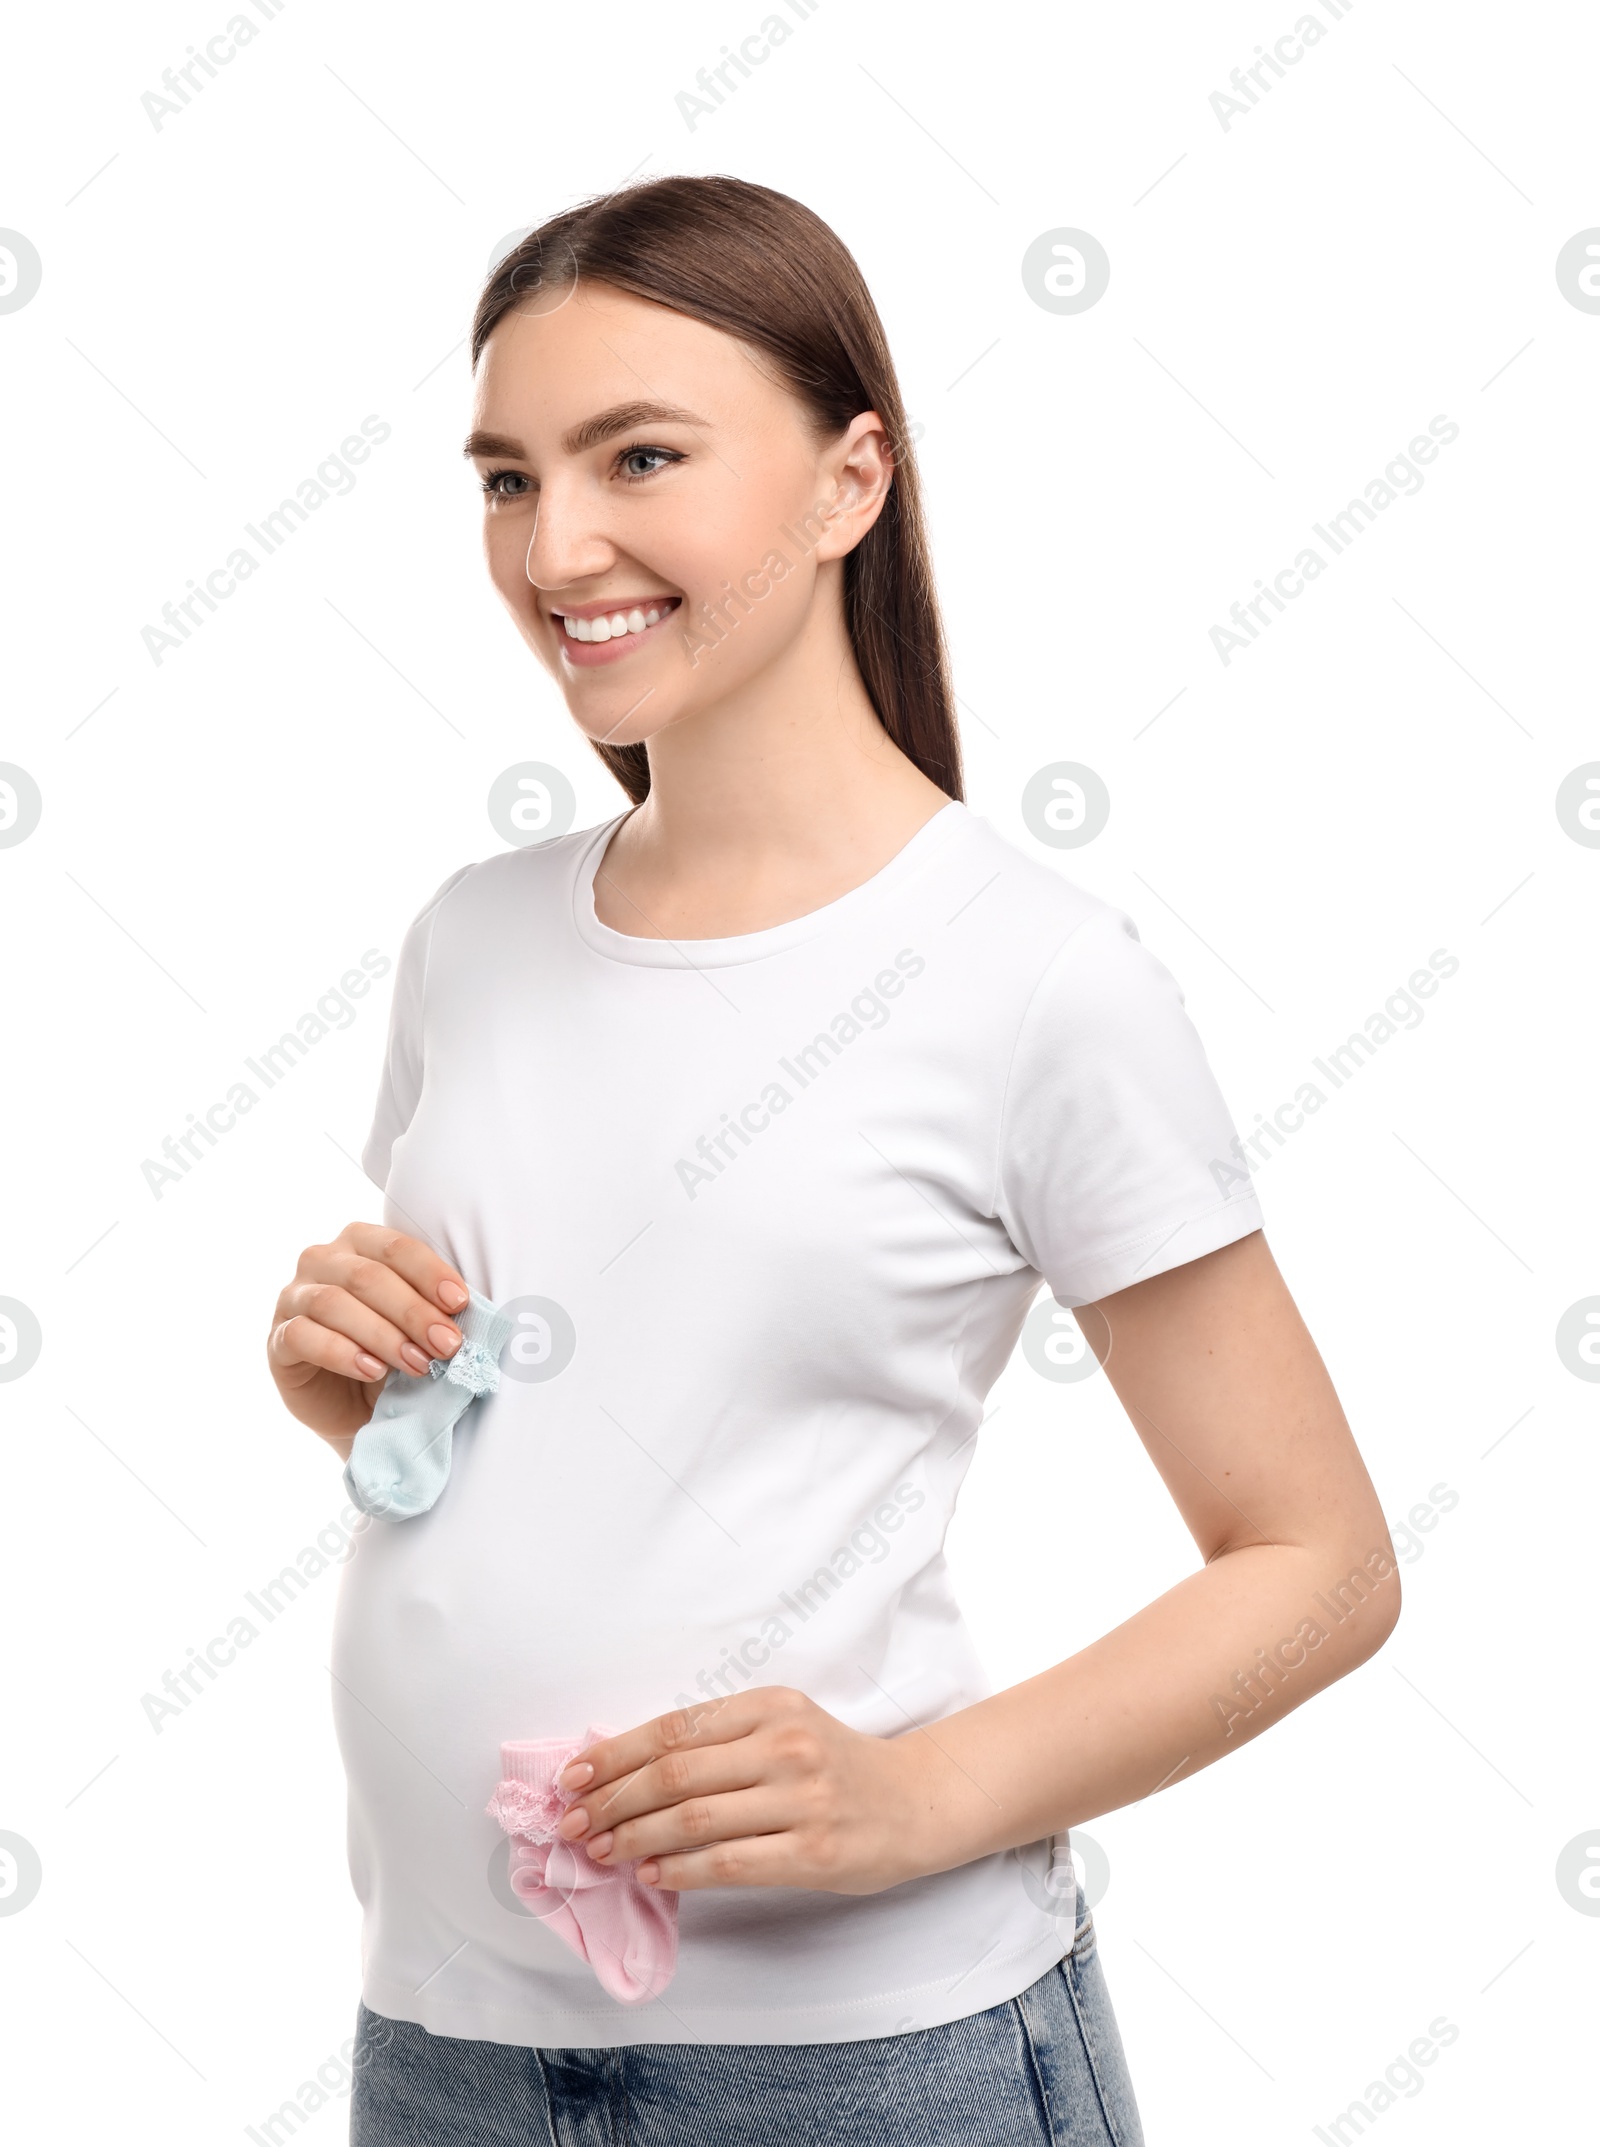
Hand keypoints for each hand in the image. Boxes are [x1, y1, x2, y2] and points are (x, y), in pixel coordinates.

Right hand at [267, 1222, 470, 1447]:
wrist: (358, 1406)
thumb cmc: (395, 1352)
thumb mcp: (419, 1326)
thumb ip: (434, 1308)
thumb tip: (466, 1312)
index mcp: (359, 1242)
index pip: (395, 1247)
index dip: (429, 1273)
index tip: (460, 1302)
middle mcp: (321, 1260)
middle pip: (367, 1276)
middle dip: (413, 1312)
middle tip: (447, 1344)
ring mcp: (293, 1298)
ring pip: (334, 1303)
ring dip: (383, 1335)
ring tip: (418, 1364)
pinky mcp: (277, 1340)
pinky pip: (302, 1336)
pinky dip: (341, 1353)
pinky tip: (373, 1371)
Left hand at [550, 1687, 936, 1896]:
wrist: (915, 1801)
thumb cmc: (834, 1765)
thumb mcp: (783, 1726)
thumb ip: (719, 1741)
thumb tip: (627, 1770)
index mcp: (770, 1705)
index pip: (675, 1728)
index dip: (616, 1754)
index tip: (573, 1777)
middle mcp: (785, 1745)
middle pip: (676, 1774)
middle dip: (611, 1801)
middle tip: (572, 1823)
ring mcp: (802, 1800)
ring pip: (694, 1820)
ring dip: (635, 1839)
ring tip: (601, 1851)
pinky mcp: (812, 1853)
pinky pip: (728, 1863)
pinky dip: (680, 1870)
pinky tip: (651, 1874)